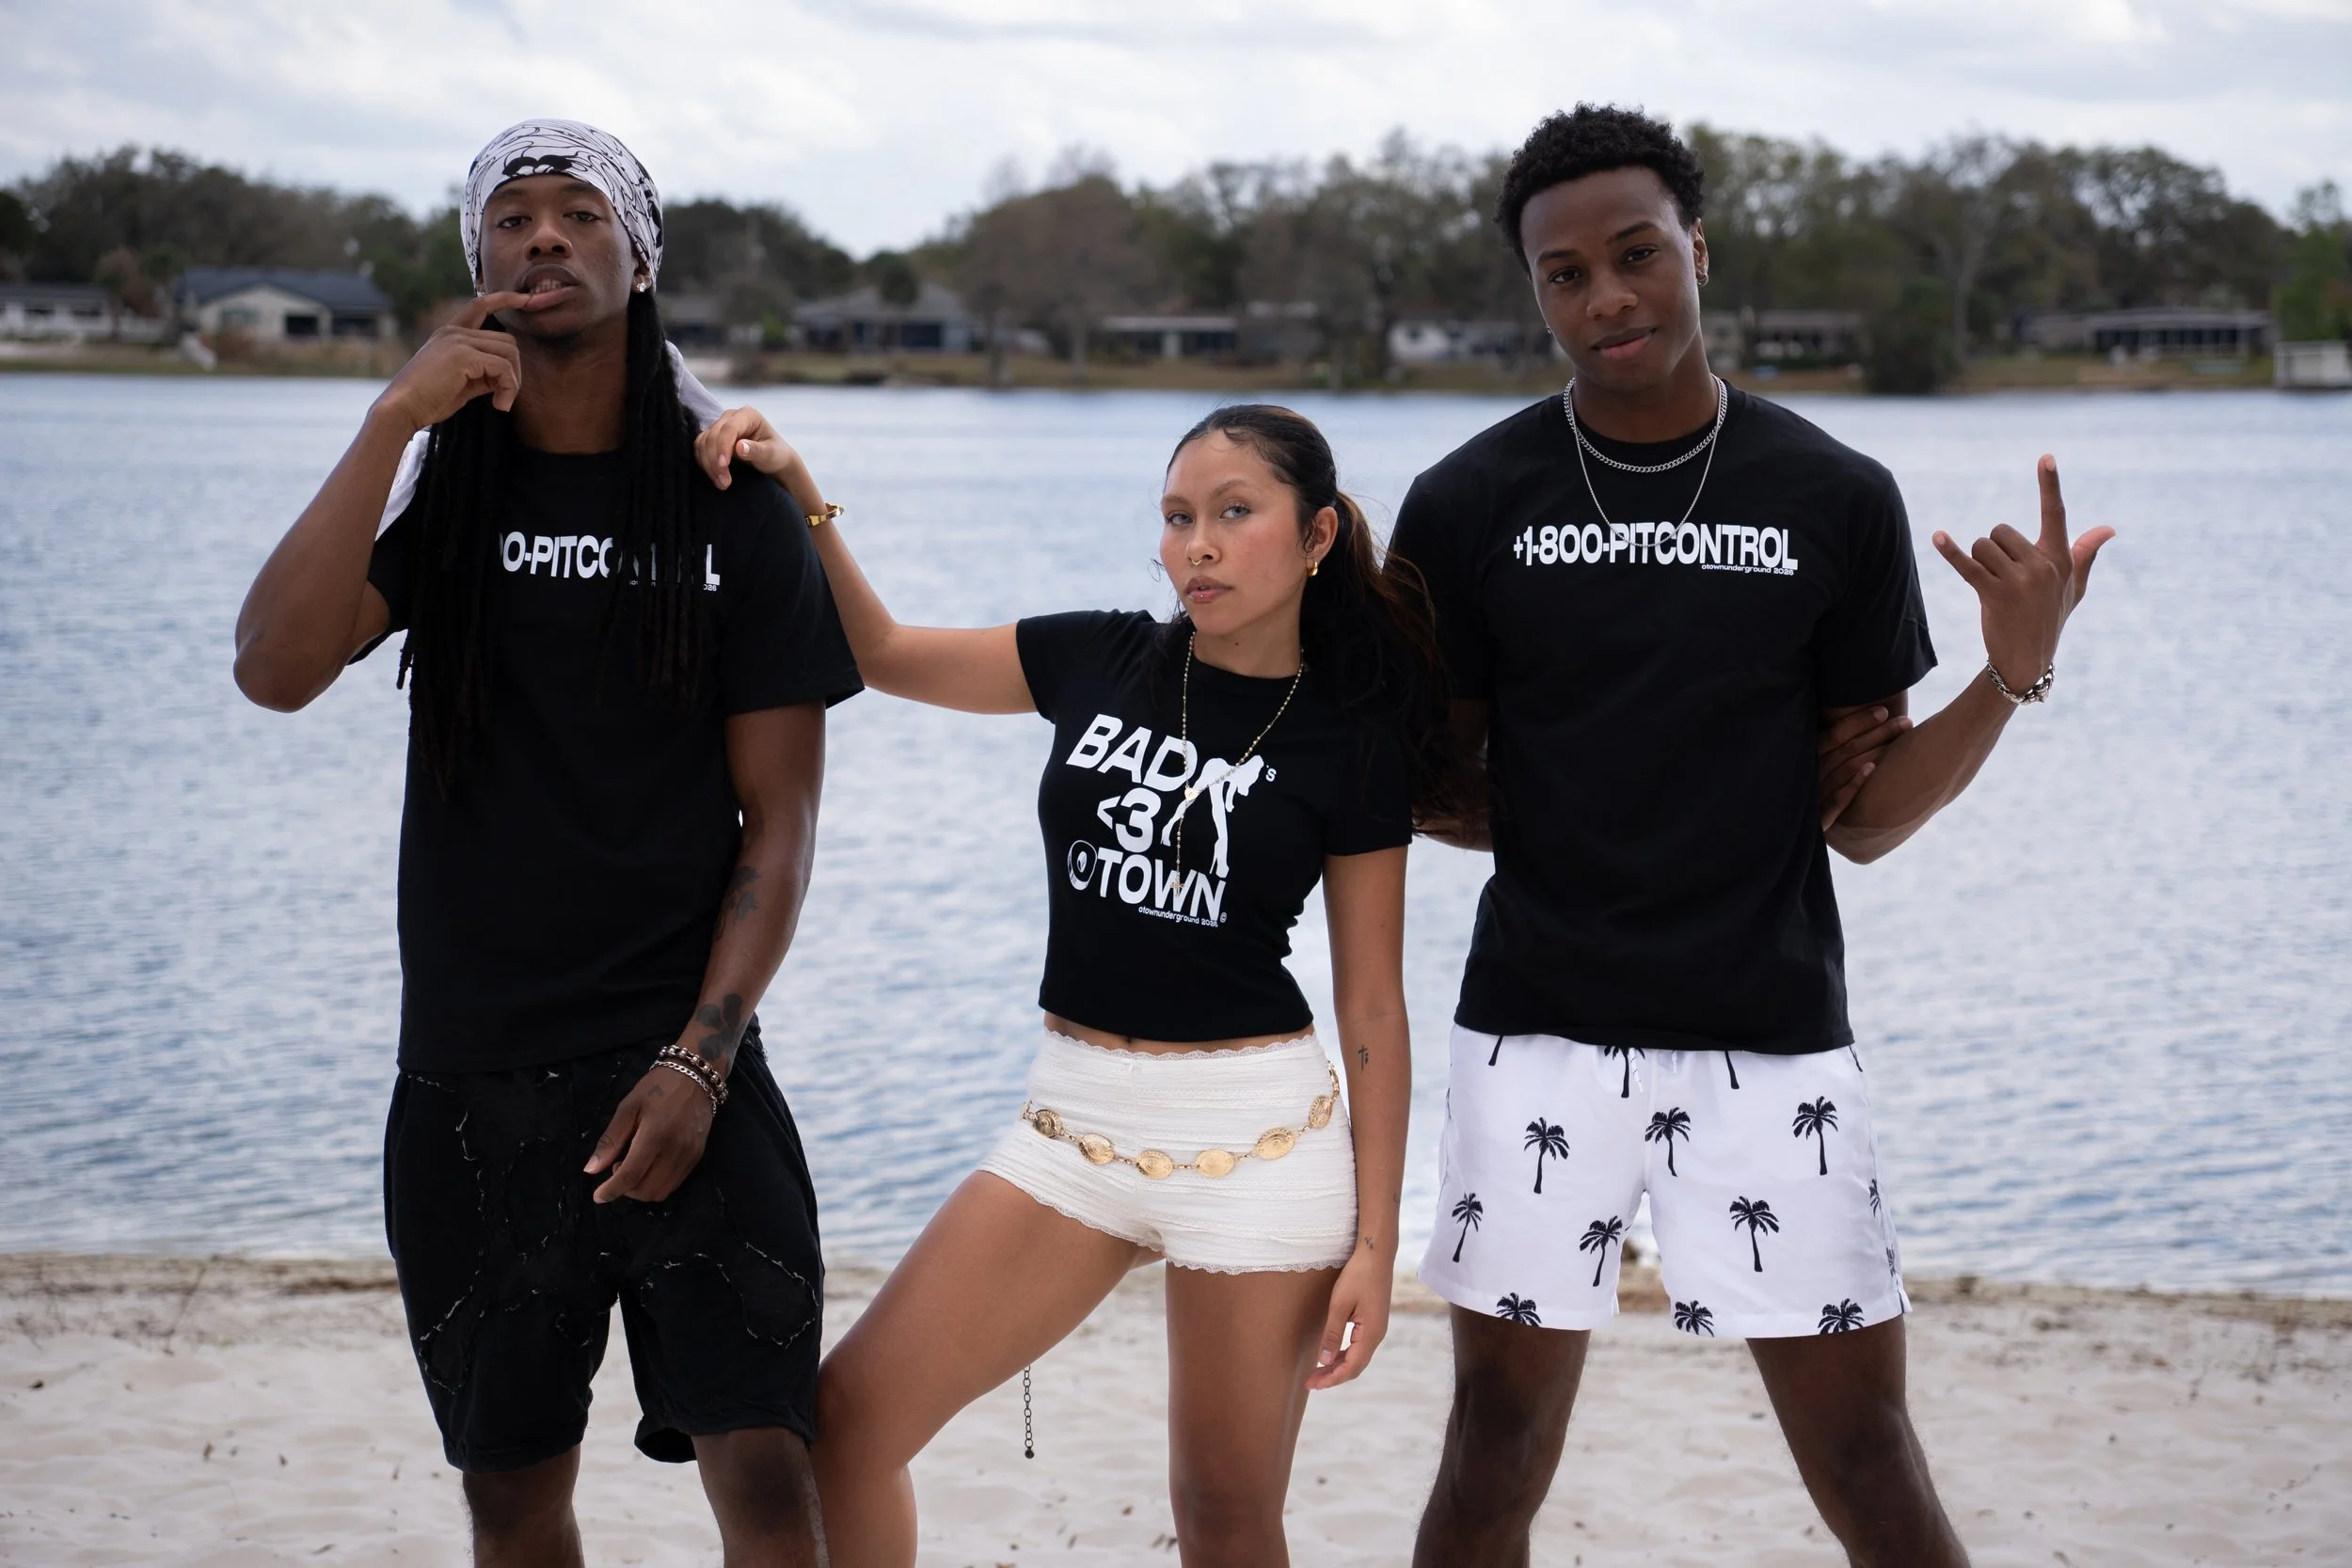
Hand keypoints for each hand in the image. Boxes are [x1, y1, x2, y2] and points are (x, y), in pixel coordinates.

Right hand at [372, 291, 552, 434]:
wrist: (402, 408)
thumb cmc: (428, 401)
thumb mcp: (460, 382)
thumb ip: (482, 373)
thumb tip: (507, 378)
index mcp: (450, 334)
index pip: (481, 305)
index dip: (505, 299)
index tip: (528, 298)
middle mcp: (454, 332)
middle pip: (507, 341)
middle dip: (515, 371)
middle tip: (505, 396)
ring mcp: (458, 341)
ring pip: (509, 352)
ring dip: (513, 382)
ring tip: (501, 402)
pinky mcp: (463, 355)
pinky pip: (503, 367)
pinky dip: (509, 388)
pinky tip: (499, 405)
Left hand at [584, 1062, 715, 1203]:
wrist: (696, 1075)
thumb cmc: (657, 1087)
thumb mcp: (628, 1107)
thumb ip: (610, 1140)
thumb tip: (591, 1169)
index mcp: (654, 1135)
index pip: (631, 1175)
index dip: (612, 1191)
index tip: (598, 1197)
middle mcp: (675, 1151)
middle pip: (647, 1190)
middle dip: (626, 1190)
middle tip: (617, 1169)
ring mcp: (689, 1156)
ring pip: (662, 1192)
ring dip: (642, 1189)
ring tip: (634, 1167)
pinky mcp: (697, 1157)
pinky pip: (675, 1183)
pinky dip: (657, 1183)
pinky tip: (650, 1166)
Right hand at [693, 406, 821, 510]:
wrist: (774, 461)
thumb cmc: (776, 455)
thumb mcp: (771, 454)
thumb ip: (757, 450)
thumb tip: (739, 447)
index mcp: (748, 415)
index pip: (729, 428)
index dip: (723, 447)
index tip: (724, 466)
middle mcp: (731, 417)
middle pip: (712, 435)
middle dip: (715, 460)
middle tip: (724, 483)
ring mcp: (720, 426)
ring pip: (703, 442)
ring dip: (708, 464)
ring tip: (722, 483)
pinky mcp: (713, 438)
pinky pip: (700, 448)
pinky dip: (704, 463)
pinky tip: (714, 476)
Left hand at [1306, 1246, 1392, 1389]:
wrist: (1376, 1254)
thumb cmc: (1358, 1275)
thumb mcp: (1340, 1304)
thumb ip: (1332, 1333)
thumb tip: (1325, 1361)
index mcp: (1371, 1333)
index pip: (1351, 1367)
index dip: (1331, 1379)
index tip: (1312, 1384)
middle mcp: (1377, 1335)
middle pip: (1355, 1366)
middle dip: (1333, 1376)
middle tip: (1310, 1382)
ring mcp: (1376, 1329)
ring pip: (1357, 1357)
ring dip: (1338, 1366)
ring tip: (1317, 1372)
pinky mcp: (1373, 1322)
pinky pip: (1358, 1346)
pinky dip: (1344, 1354)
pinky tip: (1331, 1355)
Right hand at [1816, 702, 1910, 828]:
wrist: (1788, 838)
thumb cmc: (1810, 799)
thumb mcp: (1813, 771)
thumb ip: (1831, 751)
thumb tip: (1865, 723)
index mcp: (1804, 760)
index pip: (1834, 735)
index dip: (1859, 722)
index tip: (1885, 711)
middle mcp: (1806, 776)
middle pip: (1845, 749)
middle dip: (1877, 733)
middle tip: (1906, 722)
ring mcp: (1811, 799)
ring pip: (1845, 769)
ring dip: (1874, 752)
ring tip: (1901, 743)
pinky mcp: (1816, 822)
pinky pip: (1835, 801)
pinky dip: (1853, 784)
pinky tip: (1872, 770)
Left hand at [1932, 456, 2113, 692]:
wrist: (2027, 660)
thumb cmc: (2050, 618)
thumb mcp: (2074, 587)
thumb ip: (2085, 554)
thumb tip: (2107, 529)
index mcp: (2060, 559)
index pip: (2056, 514)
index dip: (2049, 485)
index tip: (2046, 457)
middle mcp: (2042, 566)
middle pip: (2001, 531)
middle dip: (1994, 549)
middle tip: (2002, 576)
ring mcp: (2018, 581)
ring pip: (1982, 546)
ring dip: (1978, 561)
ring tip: (1991, 586)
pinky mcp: (1993, 594)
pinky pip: (1967, 565)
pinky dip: (1950, 551)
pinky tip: (1937, 537)